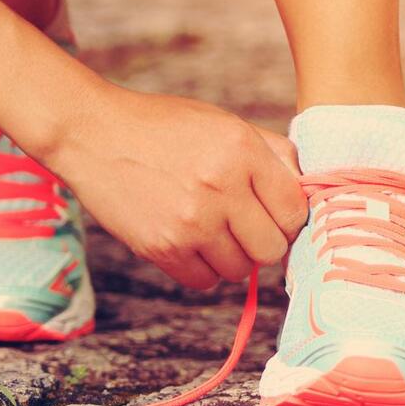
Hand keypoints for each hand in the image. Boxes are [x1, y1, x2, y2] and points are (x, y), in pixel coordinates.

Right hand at [36, 83, 308, 292]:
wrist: (95, 133)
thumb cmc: (167, 128)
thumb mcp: (226, 124)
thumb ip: (273, 154)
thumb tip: (309, 190)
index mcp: (243, 151)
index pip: (295, 211)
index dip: (289, 218)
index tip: (275, 214)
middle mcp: (221, 187)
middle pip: (272, 248)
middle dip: (264, 241)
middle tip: (246, 227)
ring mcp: (190, 221)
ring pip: (240, 270)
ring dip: (233, 257)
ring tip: (215, 231)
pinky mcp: (161, 247)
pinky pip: (204, 281)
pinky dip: (204, 269)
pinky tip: (193, 243)